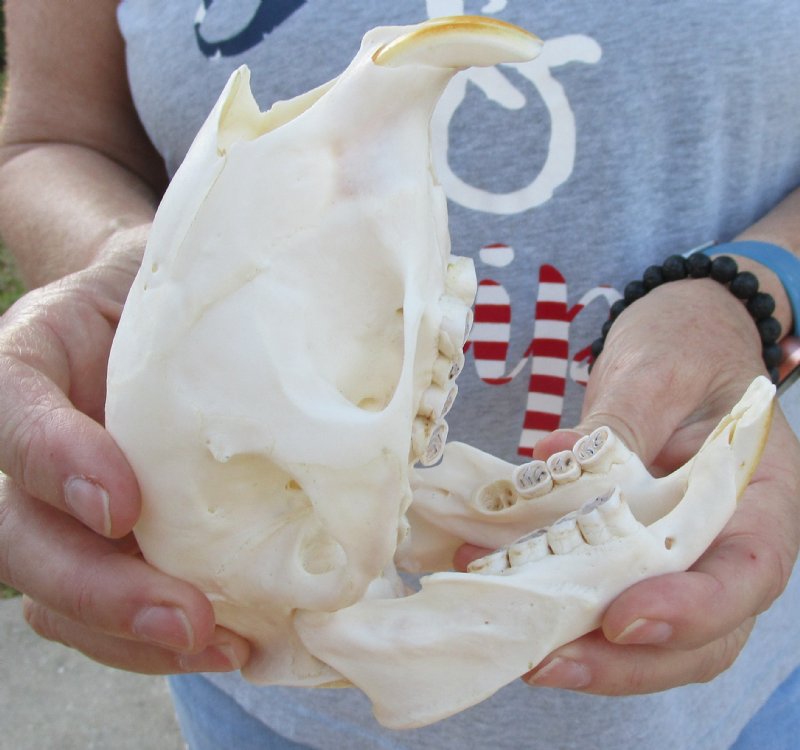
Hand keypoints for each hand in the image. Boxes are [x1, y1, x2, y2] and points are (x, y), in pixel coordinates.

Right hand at [0, 228, 250, 673]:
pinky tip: (233, 639)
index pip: (14, 414)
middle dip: (100, 589)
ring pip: (56, 592)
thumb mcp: (172, 265)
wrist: (159, 314)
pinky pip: (109, 606)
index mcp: (30, 363)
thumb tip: (313, 320)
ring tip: (221, 646)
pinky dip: (160, 636)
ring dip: (133, 635)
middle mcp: (33, 442)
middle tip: (187, 617)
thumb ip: (199, 291)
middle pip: (21, 535)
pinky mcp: (109, 540)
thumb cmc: (167, 284)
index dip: (56, 463)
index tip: (126, 503)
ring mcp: (63, 502)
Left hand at [519, 278, 798, 692]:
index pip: (748, 573)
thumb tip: (552, 459)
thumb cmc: (690, 344)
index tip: (622, 619)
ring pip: (650, 634)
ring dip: (582, 648)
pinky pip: (603, 592)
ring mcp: (681, 551)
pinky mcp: (633, 548)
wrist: (683, 339)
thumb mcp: (662, 369)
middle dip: (624, 662)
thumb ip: (621, 419)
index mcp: (760, 496)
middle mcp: (729, 539)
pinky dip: (557, 604)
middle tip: (544, 661)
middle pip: (701, 634)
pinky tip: (501, 588)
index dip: (693, 610)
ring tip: (513, 640)